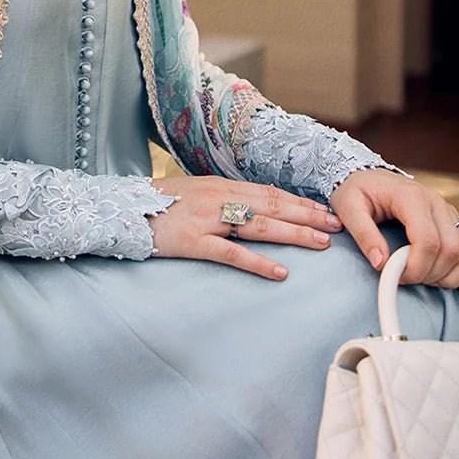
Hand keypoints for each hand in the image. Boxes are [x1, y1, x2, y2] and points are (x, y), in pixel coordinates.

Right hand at [146, 176, 343, 279]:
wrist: (121, 209)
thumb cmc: (158, 205)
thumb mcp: (195, 194)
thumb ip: (223, 200)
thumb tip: (253, 208)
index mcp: (221, 186)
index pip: (270, 192)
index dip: (300, 201)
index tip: (326, 210)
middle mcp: (219, 198)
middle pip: (272, 206)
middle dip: (308, 215)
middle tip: (337, 225)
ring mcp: (207, 219)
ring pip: (260, 225)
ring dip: (294, 234)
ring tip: (320, 243)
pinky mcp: (194, 242)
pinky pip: (231, 253)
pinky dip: (258, 262)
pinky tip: (280, 272)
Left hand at [328, 168, 458, 290]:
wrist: (366, 175)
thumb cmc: (356, 190)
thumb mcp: (348, 207)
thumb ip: (363, 234)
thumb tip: (380, 263)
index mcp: (411, 197)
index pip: (428, 240)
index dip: (417, 267)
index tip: (398, 277)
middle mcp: (436, 201)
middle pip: (452, 248)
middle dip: (432, 274)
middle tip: (409, 279)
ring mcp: (448, 210)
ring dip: (454, 274)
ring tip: (428, 280)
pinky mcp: (453, 220)